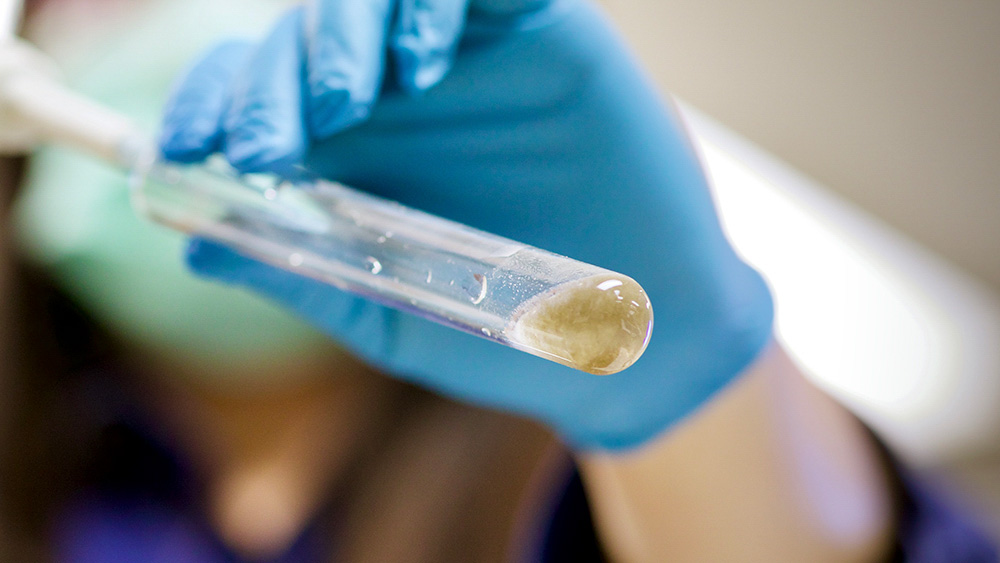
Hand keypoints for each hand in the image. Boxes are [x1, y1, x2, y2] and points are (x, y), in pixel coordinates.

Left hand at [159, 0, 772, 450]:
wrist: (639, 337)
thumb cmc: (516, 334)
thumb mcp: (393, 312)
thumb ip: (305, 275)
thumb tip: (197, 249)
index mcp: (357, 155)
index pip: (260, 94)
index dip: (212, 106)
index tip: (181, 151)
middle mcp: (403, 98)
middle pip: (306, 38)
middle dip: (269, 82)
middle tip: (265, 147)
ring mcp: (472, 61)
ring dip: (340, 36)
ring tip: (342, 104)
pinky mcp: (546, 35)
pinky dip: (433, 5)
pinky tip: (422, 62)